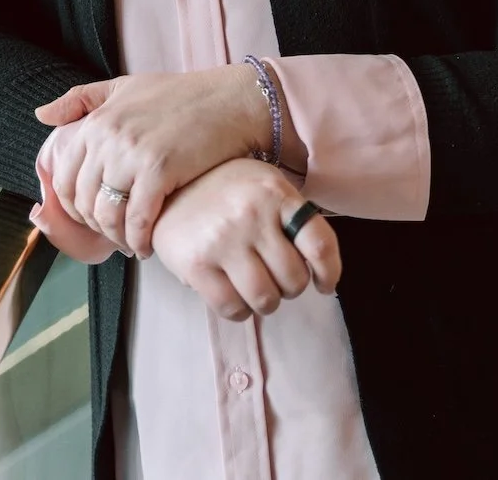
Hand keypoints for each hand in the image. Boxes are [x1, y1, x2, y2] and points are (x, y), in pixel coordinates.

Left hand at [34, 66, 271, 257]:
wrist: (228, 100)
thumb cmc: (179, 95)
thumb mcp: (124, 86)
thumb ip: (80, 99)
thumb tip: (40, 115)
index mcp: (96, 120)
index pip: (65, 179)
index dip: (75, 207)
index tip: (94, 217)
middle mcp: (108, 136)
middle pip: (84, 202)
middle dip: (96, 227)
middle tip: (114, 235)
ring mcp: (132, 154)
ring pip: (107, 216)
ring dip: (116, 238)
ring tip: (130, 243)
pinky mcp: (159, 170)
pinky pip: (136, 220)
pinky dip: (138, 240)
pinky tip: (147, 245)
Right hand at [151, 158, 341, 320]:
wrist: (167, 187)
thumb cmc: (226, 191)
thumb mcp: (264, 186)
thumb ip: (291, 216)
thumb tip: (319, 266)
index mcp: (276, 192)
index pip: (320, 243)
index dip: (329, 272)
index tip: (324, 284)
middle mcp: (253, 213)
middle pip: (294, 278)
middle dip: (290, 287)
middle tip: (277, 280)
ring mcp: (224, 239)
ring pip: (266, 298)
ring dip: (267, 302)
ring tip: (257, 289)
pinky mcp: (196, 263)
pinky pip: (232, 308)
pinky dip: (240, 311)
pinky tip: (235, 296)